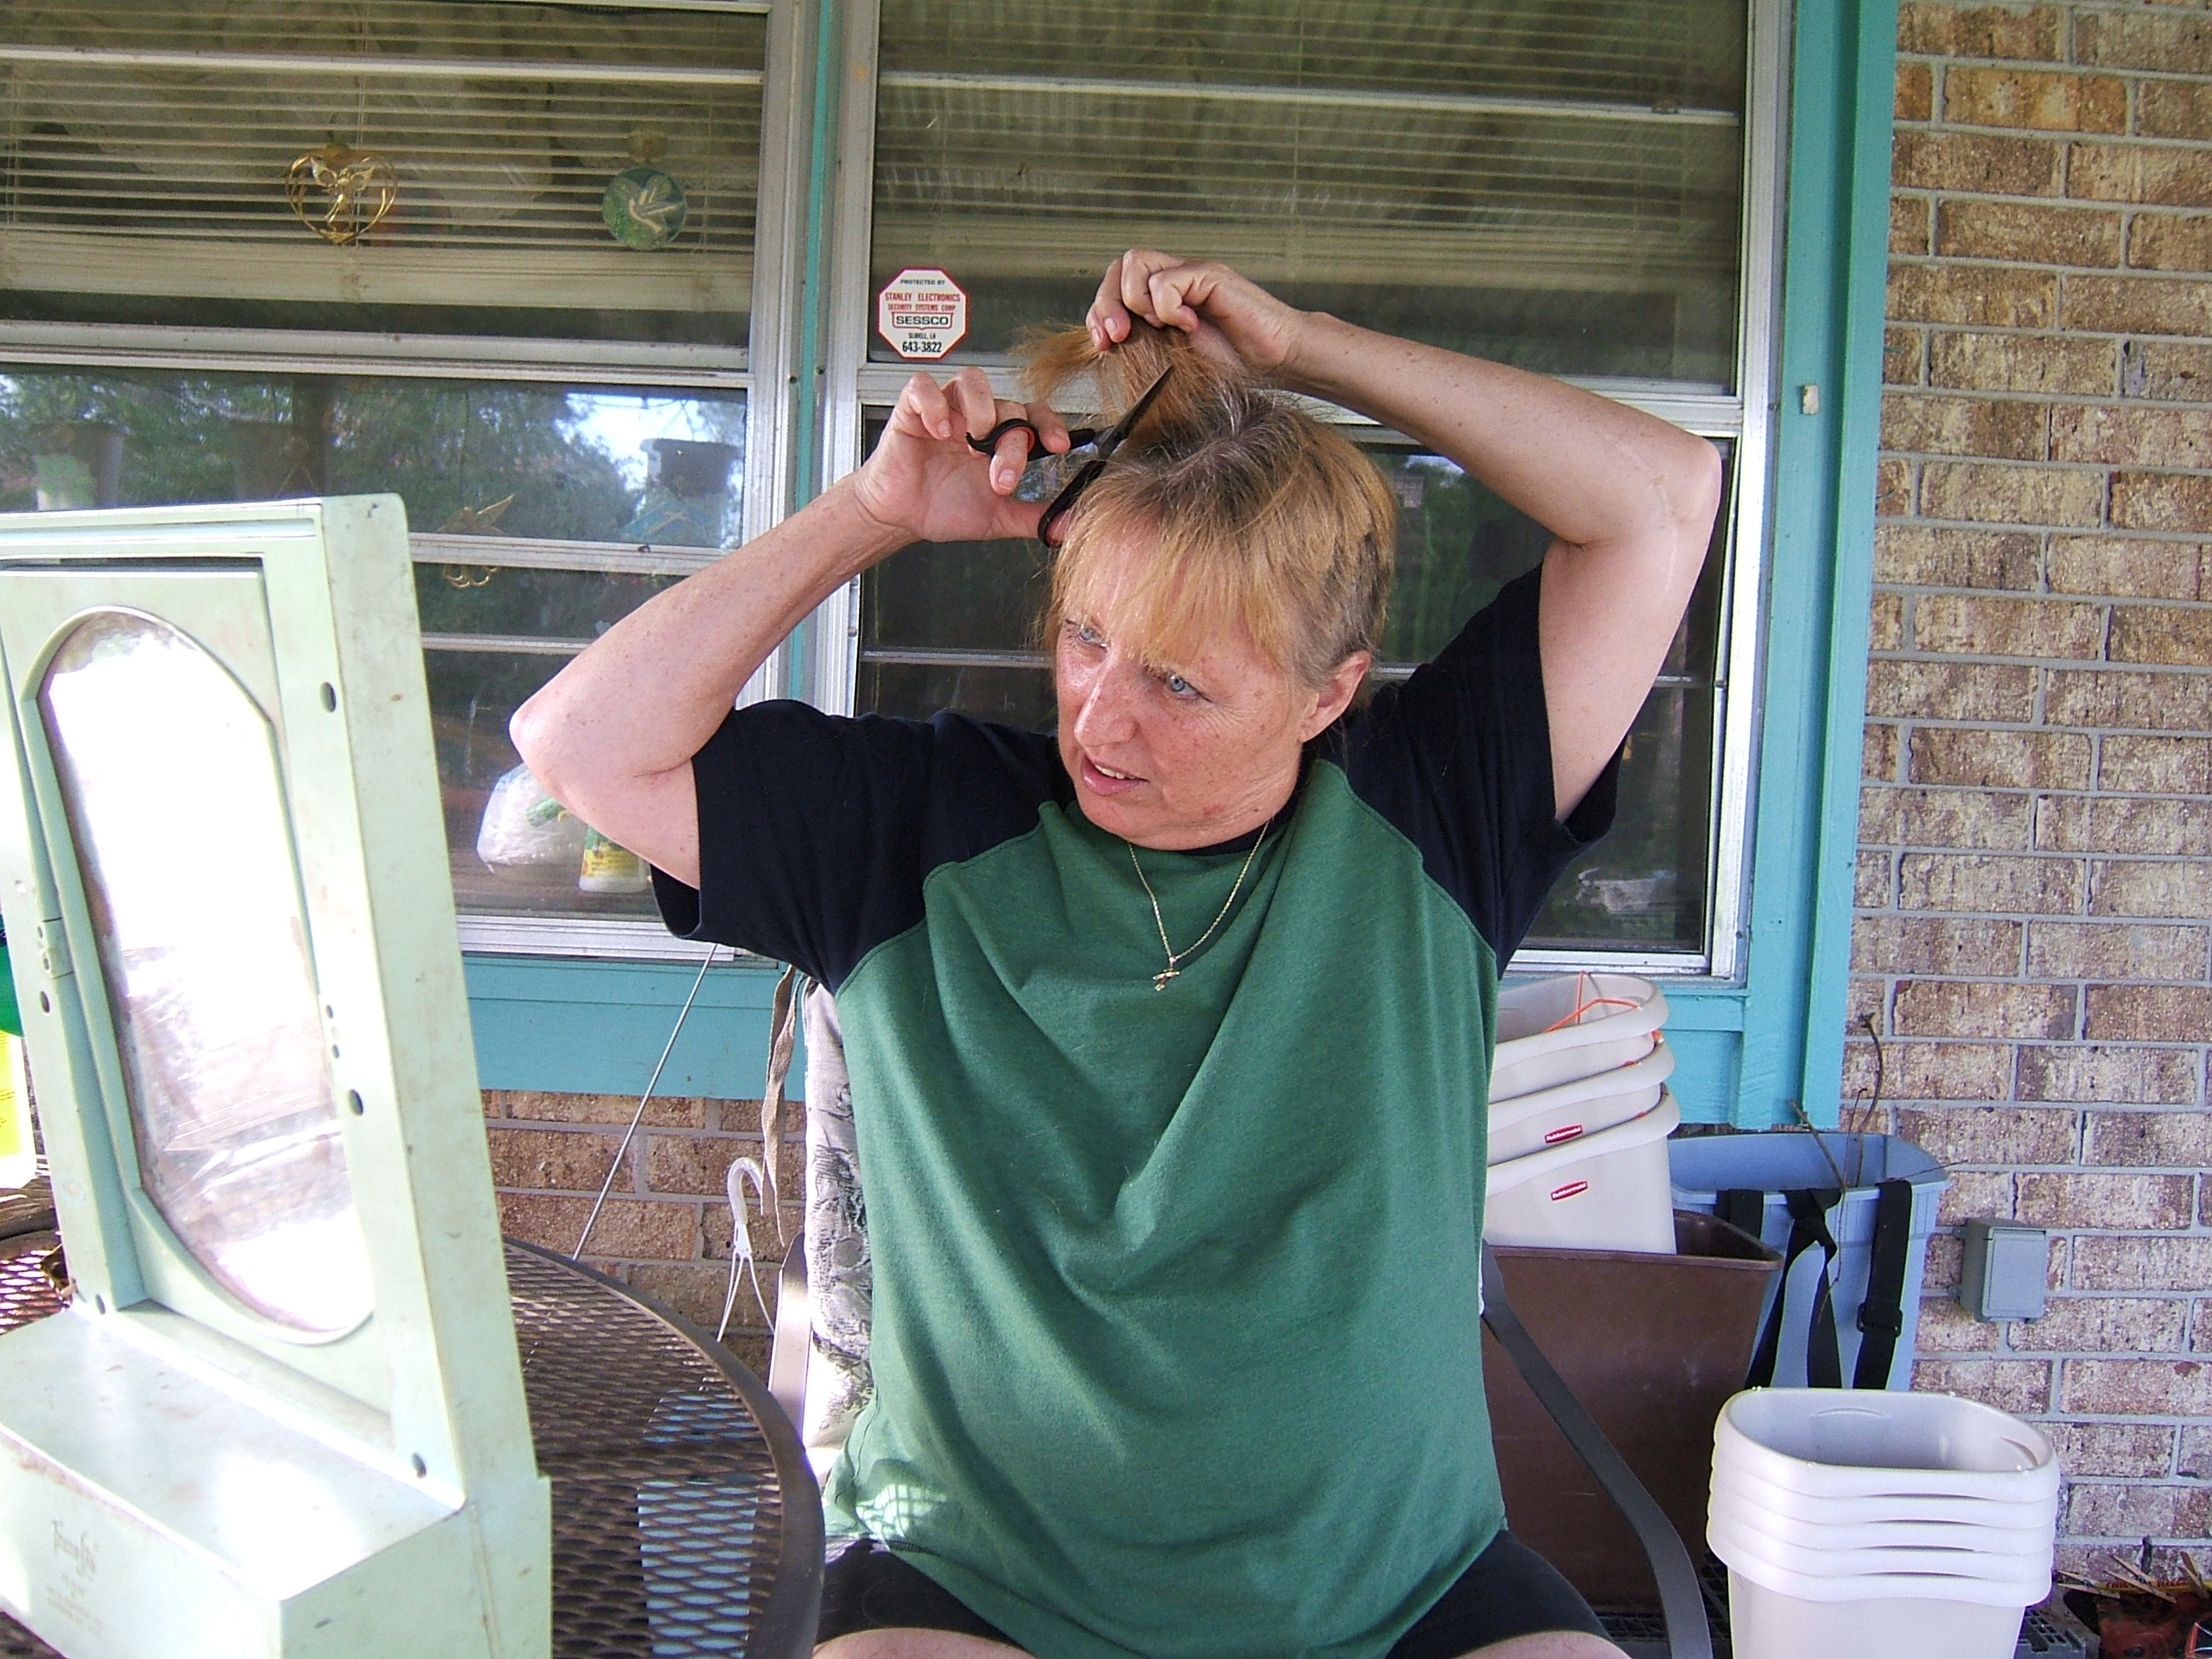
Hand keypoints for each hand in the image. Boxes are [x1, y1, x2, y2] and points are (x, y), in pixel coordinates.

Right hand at [848, 367, 1071, 547]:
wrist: (901, 518)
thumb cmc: (945, 508)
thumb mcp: (998, 518)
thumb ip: (1034, 517)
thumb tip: (1071, 525)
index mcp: (1001, 437)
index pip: (1034, 413)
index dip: (1050, 423)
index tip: (1059, 446)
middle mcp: (976, 417)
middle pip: (1007, 406)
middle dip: (1010, 444)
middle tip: (1001, 479)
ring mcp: (946, 409)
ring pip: (972, 381)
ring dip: (981, 409)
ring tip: (973, 443)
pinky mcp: (912, 409)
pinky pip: (923, 386)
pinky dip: (934, 403)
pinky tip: (939, 430)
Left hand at [1087, 250, 1311, 378]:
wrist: (1276, 361)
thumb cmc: (1233, 364)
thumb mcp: (1173, 358)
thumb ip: (1144, 344)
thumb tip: (1107, 346)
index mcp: (1162, 298)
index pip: (1114, 285)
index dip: (1099, 311)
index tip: (1103, 344)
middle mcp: (1175, 279)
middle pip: (1120, 267)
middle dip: (1107, 304)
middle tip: (1117, 338)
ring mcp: (1192, 274)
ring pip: (1137, 262)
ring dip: (1136, 300)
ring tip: (1160, 327)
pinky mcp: (1211, 276)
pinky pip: (1169, 279)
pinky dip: (1170, 307)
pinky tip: (1190, 326)